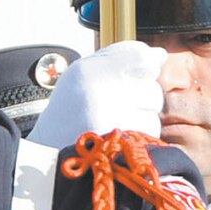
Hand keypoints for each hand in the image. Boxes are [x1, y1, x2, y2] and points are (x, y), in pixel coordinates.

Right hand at [26, 40, 163, 145]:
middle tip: (117, 105)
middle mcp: (101, 93)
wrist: (51, 154)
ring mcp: (113, 120)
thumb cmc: (71, 112)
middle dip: (142, 97)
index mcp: (89, 72)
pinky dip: (140, 135)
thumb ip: (121, 56)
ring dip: (142, 116)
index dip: (149, 64)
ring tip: (116, 122)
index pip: (141, 57)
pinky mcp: (123, 144)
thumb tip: (159, 55)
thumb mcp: (83, 74)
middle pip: (151, 87)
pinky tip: (119, 137)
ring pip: (153, 112)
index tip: (144, 71)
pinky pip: (150, 131)